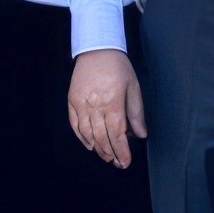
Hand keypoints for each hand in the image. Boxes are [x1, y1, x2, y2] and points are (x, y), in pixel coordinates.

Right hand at [69, 47, 146, 170]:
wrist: (97, 49)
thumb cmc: (118, 67)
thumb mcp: (133, 88)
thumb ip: (136, 113)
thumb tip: (141, 134)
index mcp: (113, 102)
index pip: (117, 134)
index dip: (122, 151)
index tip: (126, 162)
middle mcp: (95, 106)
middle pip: (102, 137)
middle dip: (111, 153)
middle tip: (117, 163)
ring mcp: (81, 104)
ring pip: (88, 134)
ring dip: (97, 149)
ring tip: (106, 157)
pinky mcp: (72, 101)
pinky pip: (75, 124)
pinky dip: (82, 137)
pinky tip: (89, 145)